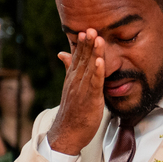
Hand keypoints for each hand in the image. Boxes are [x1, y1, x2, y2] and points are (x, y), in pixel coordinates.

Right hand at [47, 30, 105, 154]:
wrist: (66, 133)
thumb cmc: (71, 112)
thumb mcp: (70, 87)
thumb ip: (69, 69)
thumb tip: (62, 54)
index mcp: (72, 78)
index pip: (77, 57)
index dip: (82, 44)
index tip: (86, 30)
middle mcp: (75, 81)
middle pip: (82, 59)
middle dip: (88, 43)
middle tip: (91, 27)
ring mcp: (81, 90)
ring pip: (89, 68)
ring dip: (93, 53)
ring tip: (97, 38)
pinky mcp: (89, 99)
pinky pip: (94, 84)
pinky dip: (97, 72)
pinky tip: (100, 62)